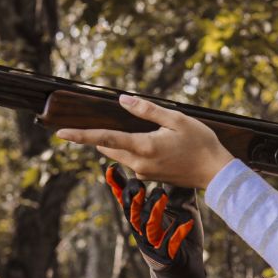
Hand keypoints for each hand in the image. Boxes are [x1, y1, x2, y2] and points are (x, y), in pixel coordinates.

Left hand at [58, 95, 233, 189]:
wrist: (216, 173)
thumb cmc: (200, 144)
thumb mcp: (176, 119)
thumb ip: (147, 111)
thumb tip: (123, 100)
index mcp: (143, 147)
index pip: (105, 138)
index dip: (81, 135)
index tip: (61, 133)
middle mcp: (139, 163)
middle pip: (108, 146)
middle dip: (103, 133)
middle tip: (113, 117)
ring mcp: (144, 172)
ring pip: (120, 153)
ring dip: (122, 141)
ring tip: (148, 129)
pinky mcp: (150, 176)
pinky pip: (134, 159)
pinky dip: (135, 148)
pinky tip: (157, 141)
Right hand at [105, 164, 205, 277]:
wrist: (185, 271)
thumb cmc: (178, 237)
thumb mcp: (178, 209)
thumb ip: (173, 189)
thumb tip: (173, 161)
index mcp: (142, 218)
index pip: (127, 199)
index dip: (118, 186)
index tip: (111, 168)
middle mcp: (143, 231)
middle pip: (132, 213)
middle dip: (133, 198)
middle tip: (137, 182)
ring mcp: (153, 246)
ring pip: (148, 227)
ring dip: (154, 211)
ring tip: (161, 195)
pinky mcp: (167, 258)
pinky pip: (171, 246)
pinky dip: (178, 235)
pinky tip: (186, 225)